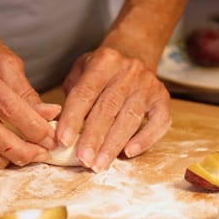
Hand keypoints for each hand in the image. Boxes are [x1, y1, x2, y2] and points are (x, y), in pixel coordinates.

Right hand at [0, 26, 60, 167]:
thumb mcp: (6, 62)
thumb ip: (26, 92)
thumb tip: (49, 116)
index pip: (7, 107)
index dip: (32, 128)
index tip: (51, 139)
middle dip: (21, 150)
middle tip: (42, 155)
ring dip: (1, 160)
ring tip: (23, 157)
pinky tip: (0, 155)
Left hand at [57, 47, 170, 171]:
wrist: (133, 53)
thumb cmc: (99, 72)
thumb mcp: (79, 72)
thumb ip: (70, 96)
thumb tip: (55, 127)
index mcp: (103, 61)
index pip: (85, 93)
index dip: (73, 119)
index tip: (63, 141)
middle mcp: (128, 71)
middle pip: (108, 109)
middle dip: (94, 138)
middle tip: (83, 160)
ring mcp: (148, 84)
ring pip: (130, 118)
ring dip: (114, 144)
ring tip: (100, 164)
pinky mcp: (163, 97)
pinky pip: (159, 121)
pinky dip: (145, 139)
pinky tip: (130, 153)